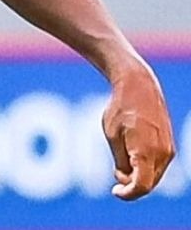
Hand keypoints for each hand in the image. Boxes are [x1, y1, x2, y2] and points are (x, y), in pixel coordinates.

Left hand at [102, 62, 175, 199]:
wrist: (139, 87)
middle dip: (131, 185)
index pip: (142, 186)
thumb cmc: (120, 109)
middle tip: (115, 174)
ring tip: (121, 163)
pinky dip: (145, 168)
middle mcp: (163, 154)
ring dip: (138, 177)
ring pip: (154, 176)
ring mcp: (169, 150)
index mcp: (146, 152)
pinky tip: (131, 156)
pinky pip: (158, 166)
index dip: (128, 195)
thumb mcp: (112, 136)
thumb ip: (120, 161)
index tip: (115, 192)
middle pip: (149, 184)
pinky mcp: (169, 146)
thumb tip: (125, 180)